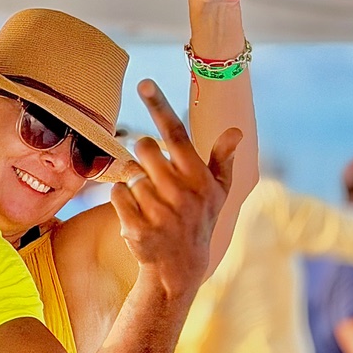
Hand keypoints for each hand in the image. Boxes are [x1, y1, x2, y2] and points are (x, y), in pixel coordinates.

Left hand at [110, 80, 238, 298]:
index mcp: (200, 179)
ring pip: (131, 174)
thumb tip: (236, 130)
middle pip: (144, 149)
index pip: (176, 134)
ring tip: (151, 202)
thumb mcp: (218, 194)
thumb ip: (223, 160)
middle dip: (144, 156)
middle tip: (154, 173)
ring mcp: (158, 211)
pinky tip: (136, 211)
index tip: (144, 83)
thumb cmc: (199, 222)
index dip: (160, 107)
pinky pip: (117, 193)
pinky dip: (121, 198)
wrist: (179, 269)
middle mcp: (181, 193)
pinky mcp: (136, 227)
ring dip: (136, 183)